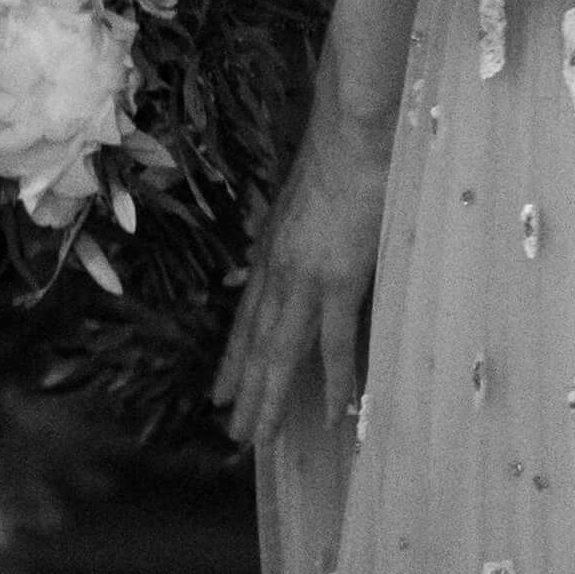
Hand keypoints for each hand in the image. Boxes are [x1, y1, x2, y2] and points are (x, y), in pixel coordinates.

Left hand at [212, 110, 386, 448]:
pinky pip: (332, 342)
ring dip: (270, 399)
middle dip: (244, 391)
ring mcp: (305, 278)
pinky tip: (329, 413)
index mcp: (272, 251)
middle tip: (233, 436)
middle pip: (256, 343)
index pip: (246, 317)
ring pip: (281, 353)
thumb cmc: (338, 157)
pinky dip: (331, 380)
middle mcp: (279, 270)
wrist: (352, 134)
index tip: (222, 393)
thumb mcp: (303, 200)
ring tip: (259, 440)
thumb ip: (295, 232)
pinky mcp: (337, 279)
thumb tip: (283, 253)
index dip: (234, 358)